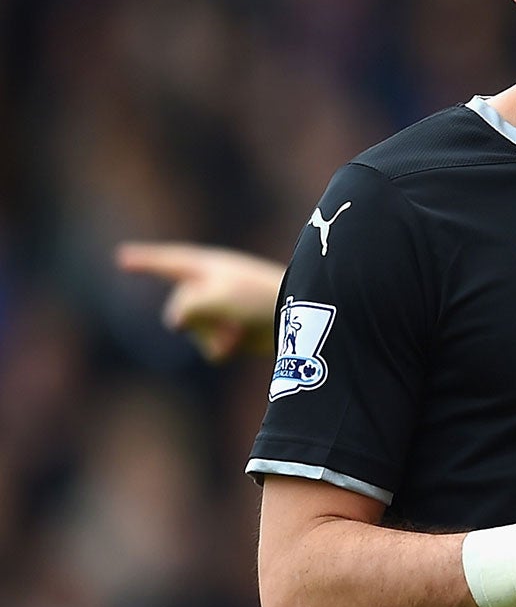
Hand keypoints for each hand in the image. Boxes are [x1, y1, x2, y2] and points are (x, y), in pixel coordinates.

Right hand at [116, 242, 285, 361]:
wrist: (303, 318)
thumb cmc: (259, 297)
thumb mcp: (214, 295)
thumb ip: (185, 307)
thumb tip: (174, 323)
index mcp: (205, 266)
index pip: (166, 262)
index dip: (143, 261)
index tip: (121, 257)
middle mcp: (209, 287)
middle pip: (178, 310)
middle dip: (199, 319)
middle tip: (229, 314)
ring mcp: (220, 311)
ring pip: (194, 333)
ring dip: (214, 335)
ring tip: (241, 325)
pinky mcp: (232, 333)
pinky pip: (211, 349)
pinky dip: (224, 348)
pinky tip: (243, 338)